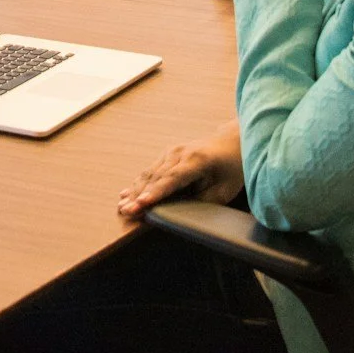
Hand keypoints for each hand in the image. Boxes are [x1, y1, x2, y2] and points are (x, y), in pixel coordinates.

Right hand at [119, 125, 243, 214]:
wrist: (230, 142)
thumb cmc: (231, 168)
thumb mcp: (226, 189)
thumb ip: (204, 200)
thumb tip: (181, 211)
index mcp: (197, 160)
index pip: (172, 179)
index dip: (156, 193)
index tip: (142, 203)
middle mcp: (180, 153)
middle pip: (156, 177)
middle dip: (139, 196)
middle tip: (126, 211)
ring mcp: (171, 152)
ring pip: (149, 173)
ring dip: (134, 191)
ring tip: (122, 206)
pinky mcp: (167, 155)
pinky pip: (150, 171)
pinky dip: (138, 184)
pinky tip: (125, 194)